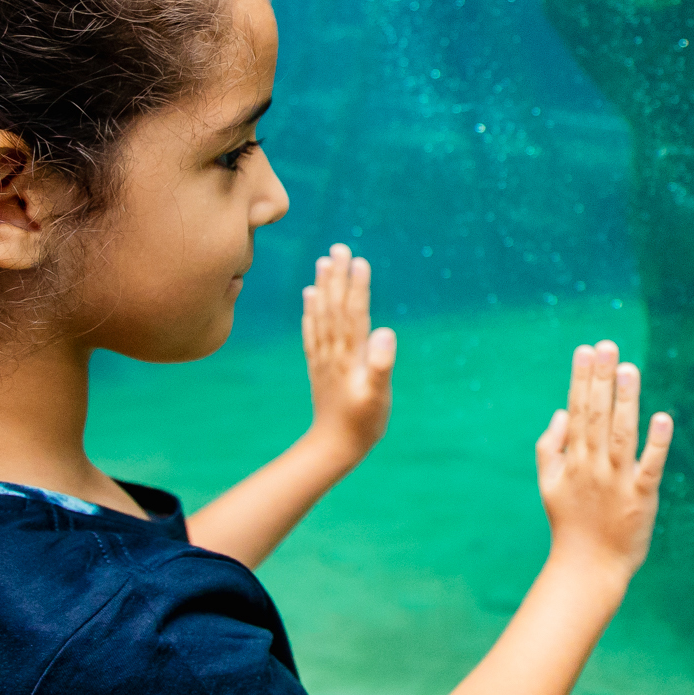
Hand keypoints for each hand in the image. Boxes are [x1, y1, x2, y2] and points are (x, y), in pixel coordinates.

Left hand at [303, 244, 395, 463]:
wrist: (334, 447)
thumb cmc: (364, 423)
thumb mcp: (379, 396)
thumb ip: (381, 364)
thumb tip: (384, 331)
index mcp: (351, 356)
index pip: (354, 313)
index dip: (357, 286)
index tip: (359, 260)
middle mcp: (334, 352)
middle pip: (335, 307)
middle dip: (338, 277)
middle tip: (339, 247)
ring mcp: (324, 358)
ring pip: (322, 315)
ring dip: (323, 287)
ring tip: (323, 261)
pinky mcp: (319, 366)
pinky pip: (312, 332)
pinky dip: (310, 311)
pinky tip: (309, 296)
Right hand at [534, 340, 671, 584]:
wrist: (588, 568)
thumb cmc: (569, 523)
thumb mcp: (548, 484)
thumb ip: (550, 447)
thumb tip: (562, 410)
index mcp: (573, 460)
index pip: (578, 412)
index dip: (581, 380)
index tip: (586, 350)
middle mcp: (594, 466)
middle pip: (597, 416)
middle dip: (601, 380)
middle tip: (607, 346)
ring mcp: (617, 481)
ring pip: (622, 435)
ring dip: (626, 401)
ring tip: (630, 369)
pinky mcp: (642, 497)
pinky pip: (650, 466)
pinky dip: (657, 443)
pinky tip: (663, 418)